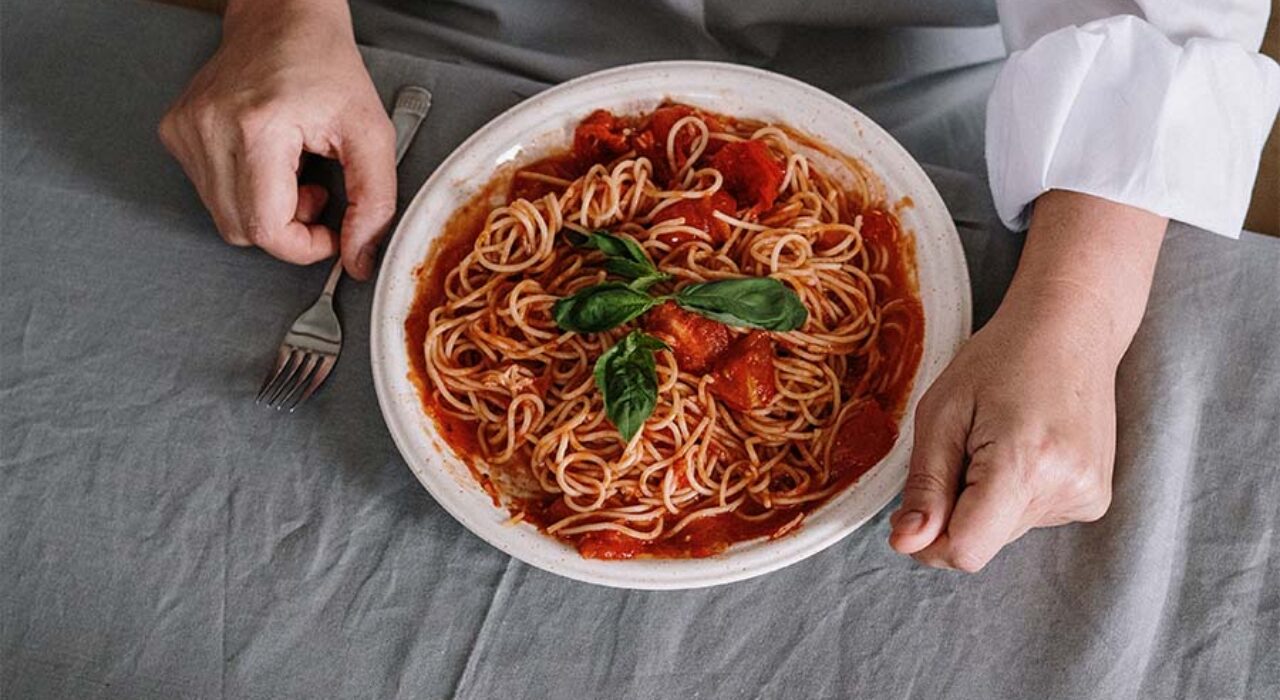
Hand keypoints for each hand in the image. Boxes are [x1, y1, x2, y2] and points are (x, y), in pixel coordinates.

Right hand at [158, 0, 394, 278]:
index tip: (329, 231)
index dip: (304, 246)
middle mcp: (209, 129)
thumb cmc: (326, 65)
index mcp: (257, 129)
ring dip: (266, 210)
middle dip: (288, 227)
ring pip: (225, 218)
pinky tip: (267, 161)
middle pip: (243, 230)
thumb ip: (374, 203)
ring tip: (293, 170)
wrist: (282, 17)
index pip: (266, 229)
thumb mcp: (372, 134)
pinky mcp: (175, 131)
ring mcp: (185, 130)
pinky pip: (210, 193)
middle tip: (315, 189)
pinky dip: (244, 192)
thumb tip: (359, 258)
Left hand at [889, 191, 1166, 570]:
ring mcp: (1089, 496)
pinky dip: (1013, 494)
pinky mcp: (1096, 498)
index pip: (966, 550)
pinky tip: (1024, 447)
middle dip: (956, 509)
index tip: (918, 504)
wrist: (1071, 328)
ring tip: (999, 440)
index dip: (929, 540)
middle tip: (965, 449)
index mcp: (1025, 464)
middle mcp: (1066, 488)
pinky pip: (1030, 518)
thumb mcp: (941, 412)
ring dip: (985, 499)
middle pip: (981, 542)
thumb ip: (925, 485)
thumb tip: (906, 545)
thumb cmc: (999, 359)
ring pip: (1003, 532)